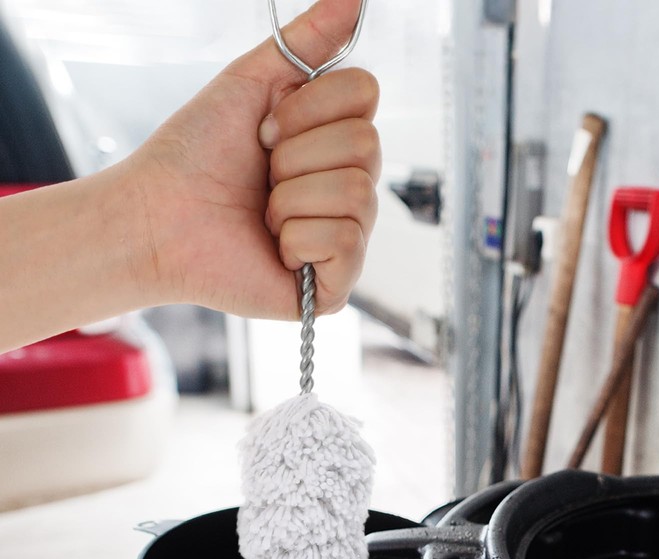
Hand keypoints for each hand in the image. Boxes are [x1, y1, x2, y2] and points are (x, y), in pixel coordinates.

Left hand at [128, 0, 379, 319]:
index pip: (366, 95)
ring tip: (263, 215)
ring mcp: (347, 238)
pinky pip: (347, 240)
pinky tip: (276, 249)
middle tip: (262, 177)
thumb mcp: (252, 83)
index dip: (309, 106)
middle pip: (367, 145)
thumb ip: (305, 42)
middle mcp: (349, 188)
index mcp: (334, 142)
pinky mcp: (336, 284)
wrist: (158, 219)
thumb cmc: (196, 157)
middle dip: (296, 156)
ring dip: (291, 199)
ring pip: (357, 192)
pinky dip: (297, 237)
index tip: (265, 129)